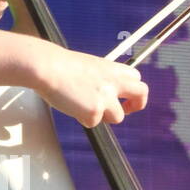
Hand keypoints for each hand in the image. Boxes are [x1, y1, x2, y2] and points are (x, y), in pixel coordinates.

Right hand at [26, 39, 148, 126]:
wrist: (48, 68)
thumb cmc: (61, 66)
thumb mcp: (89, 66)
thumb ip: (101, 78)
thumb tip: (101, 93)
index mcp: (113, 68)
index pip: (136, 78)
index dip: (132, 90)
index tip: (125, 97)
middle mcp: (114, 82)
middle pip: (141, 93)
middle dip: (137, 105)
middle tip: (128, 110)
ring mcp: (106, 98)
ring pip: (117, 117)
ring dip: (103, 116)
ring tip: (83, 105)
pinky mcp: (95, 111)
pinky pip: (93, 123)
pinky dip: (82, 118)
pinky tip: (72, 105)